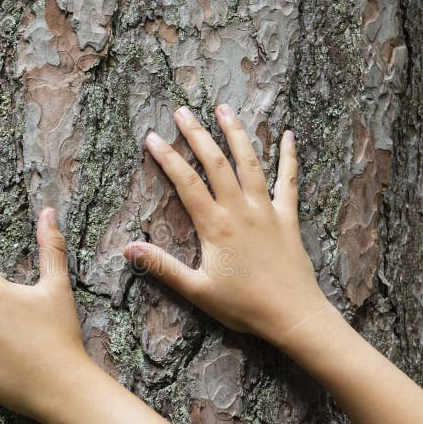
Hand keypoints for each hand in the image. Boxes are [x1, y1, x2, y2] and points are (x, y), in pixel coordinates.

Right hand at [123, 105, 329, 342]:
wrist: (293, 315)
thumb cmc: (243, 306)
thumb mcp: (197, 290)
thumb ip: (163, 266)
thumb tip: (129, 249)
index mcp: (216, 227)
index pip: (186, 183)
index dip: (168, 158)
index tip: (152, 138)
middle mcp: (240, 210)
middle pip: (216, 163)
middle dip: (198, 134)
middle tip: (182, 112)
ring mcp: (267, 210)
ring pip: (250, 163)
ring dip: (236, 133)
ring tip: (224, 108)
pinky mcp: (288, 217)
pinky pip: (290, 180)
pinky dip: (289, 156)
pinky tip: (288, 135)